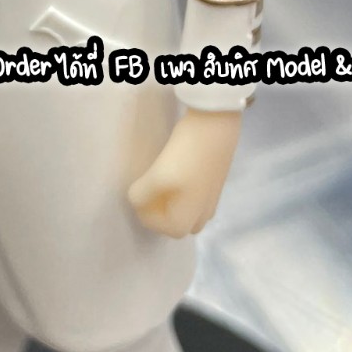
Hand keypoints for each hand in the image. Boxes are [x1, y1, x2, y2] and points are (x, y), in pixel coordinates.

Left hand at [127, 107, 242, 237]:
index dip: (140, 209)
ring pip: (183, 209)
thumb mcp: (156, 177)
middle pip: (171, 221)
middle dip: (156, 208)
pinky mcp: (215, 185)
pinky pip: (193, 198)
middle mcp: (202, 218)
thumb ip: (140, 196)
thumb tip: (136, 199)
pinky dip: (179, 191)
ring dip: (168, 199)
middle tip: (146, 186)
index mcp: (186, 222)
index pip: (154, 225)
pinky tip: (175, 171)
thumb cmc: (185, 155)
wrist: (216, 126)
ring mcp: (211, 202)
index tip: (135, 188)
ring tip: (159, 178)